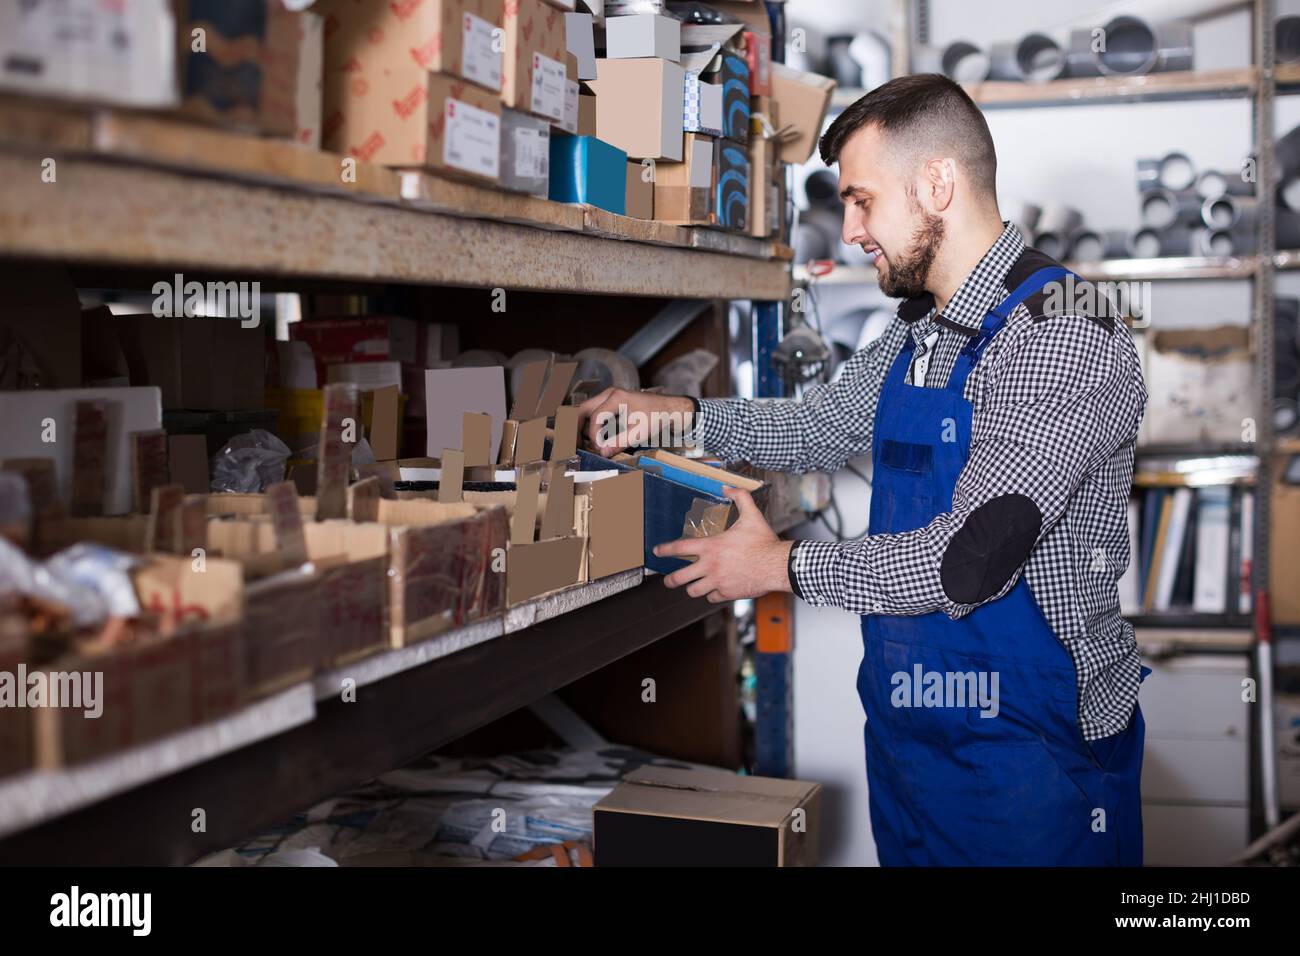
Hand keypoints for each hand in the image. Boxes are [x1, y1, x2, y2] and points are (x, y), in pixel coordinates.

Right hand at [576, 387, 695, 455]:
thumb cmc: (657, 418)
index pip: (595, 418)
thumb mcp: (639, 433)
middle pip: (582, 409)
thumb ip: (619, 443)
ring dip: (581, 425)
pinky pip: (594, 411)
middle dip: (575, 427)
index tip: (599, 450)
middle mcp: (610, 394)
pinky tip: (591, 437)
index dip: (594, 436)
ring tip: (580, 442)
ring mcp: (610, 397)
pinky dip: (589, 424)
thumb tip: (603, 453)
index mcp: (616, 398)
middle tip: (573, 444)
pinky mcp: (612, 402)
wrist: (669, 409)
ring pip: (586, 409)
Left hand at [657, 488, 793, 602]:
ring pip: (693, 591)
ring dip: (691, 588)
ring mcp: (718, 581)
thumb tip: (728, 488)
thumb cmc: (764, 543)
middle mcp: (711, 566)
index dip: (665, 550)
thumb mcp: (752, 516)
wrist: (777, 565)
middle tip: (668, 580)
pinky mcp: (727, 593)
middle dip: (670, 580)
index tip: (657, 551)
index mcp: (712, 547)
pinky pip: (712, 598)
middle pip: (680, 577)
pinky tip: (714, 590)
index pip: (680, 548)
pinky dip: (711, 595)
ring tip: (691, 586)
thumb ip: (739, 498)